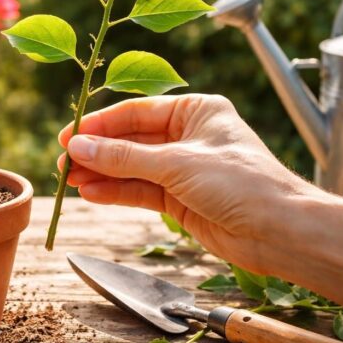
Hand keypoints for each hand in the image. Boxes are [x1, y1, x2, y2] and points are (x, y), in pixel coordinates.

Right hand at [58, 94, 317, 273]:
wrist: (279, 231)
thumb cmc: (241, 183)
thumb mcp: (176, 163)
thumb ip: (124, 157)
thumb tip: (79, 147)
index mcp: (196, 111)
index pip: (136, 112)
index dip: (100, 124)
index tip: (69, 135)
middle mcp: (188, 136)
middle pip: (131, 141)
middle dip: (97, 152)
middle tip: (63, 162)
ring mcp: (183, 169)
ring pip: (132, 168)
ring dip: (102, 174)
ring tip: (69, 180)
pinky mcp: (181, 199)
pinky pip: (141, 191)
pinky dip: (117, 192)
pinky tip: (91, 193)